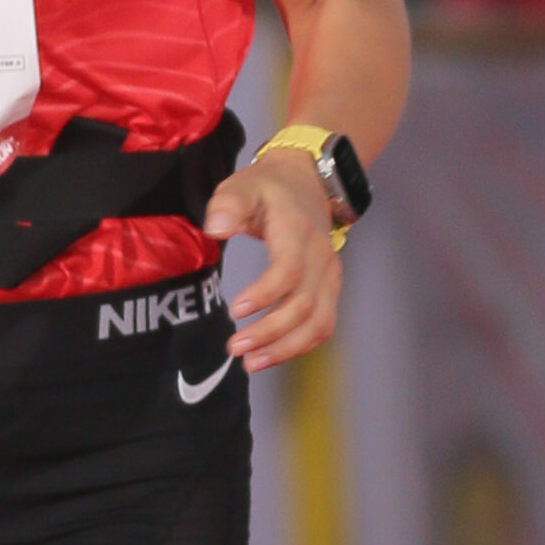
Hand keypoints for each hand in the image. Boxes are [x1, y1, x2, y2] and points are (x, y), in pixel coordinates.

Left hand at [202, 139, 344, 374]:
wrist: (307, 182)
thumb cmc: (268, 189)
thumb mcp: (243, 185)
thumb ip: (227, 204)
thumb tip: (215, 229)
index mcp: (297, 231)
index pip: (289, 271)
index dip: (264, 295)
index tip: (235, 310)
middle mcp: (320, 256)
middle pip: (304, 305)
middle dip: (269, 332)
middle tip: (234, 348)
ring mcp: (329, 274)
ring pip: (319, 322)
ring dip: (287, 348)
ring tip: (251, 363)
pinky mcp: (330, 287)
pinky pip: (324, 324)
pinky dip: (300, 345)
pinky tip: (271, 354)